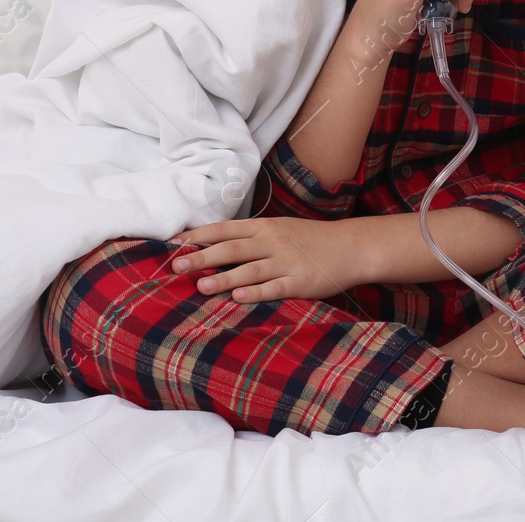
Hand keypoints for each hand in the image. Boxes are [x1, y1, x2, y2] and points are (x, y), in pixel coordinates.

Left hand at [166, 216, 372, 303]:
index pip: (225, 230)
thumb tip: (213, 246)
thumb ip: (250, 238)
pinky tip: (238, 297)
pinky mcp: (300, 281)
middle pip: (232, 249)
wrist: (350, 247)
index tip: (174, 245)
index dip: (199, 237)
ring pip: (250, 269)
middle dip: (203, 258)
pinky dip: (256, 292)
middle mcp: (272, 241)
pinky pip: (275, 287)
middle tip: (177, 267)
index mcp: (264, 227)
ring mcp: (286, 261)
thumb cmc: (309, 240)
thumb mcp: (279, 230)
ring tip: (200, 286)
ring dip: (223, 278)